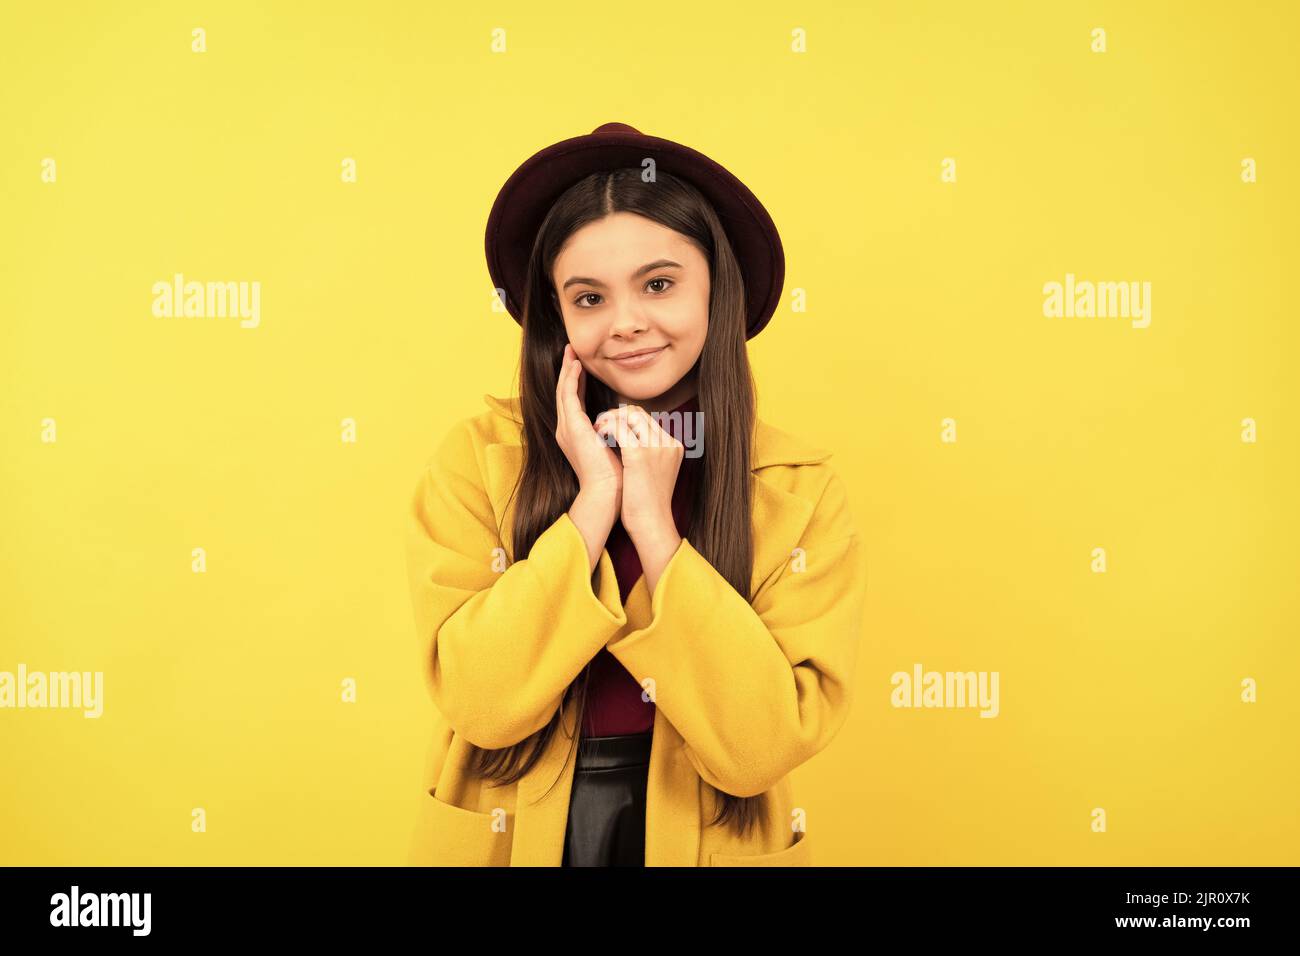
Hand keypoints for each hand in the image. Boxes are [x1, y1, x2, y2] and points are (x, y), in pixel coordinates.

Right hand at [555, 343, 622, 504]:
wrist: (608, 492)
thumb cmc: (615, 475)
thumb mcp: (614, 445)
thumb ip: (615, 431)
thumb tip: (628, 421)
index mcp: (575, 434)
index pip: (573, 400)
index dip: (575, 381)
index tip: (580, 363)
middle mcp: (566, 430)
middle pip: (564, 393)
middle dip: (567, 370)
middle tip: (570, 349)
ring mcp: (566, 429)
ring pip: (563, 391)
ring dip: (567, 370)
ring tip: (570, 352)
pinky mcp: (572, 428)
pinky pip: (568, 397)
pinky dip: (571, 380)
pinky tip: (576, 367)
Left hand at [594, 403, 682, 542]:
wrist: (651, 523)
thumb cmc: (647, 503)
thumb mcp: (657, 473)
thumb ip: (650, 454)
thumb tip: (631, 440)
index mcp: (673, 446)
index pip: (647, 419)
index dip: (626, 418)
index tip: (610, 427)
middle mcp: (667, 442)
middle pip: (639, 413)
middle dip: (616, 415)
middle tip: (600, 426)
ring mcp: (656, 447)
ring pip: (629, 415)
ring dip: (610, 419)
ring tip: (597, 430)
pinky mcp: (639, 454)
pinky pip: (618, 428)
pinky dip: (605, 428)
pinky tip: (598, 437)